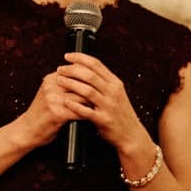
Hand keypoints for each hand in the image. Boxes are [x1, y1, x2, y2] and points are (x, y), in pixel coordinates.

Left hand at [14, 52, 146, 154]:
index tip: (67, 56)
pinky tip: (65, 102)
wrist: (131, 134)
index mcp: (115, 83)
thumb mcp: (116, 93)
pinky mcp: (104, 119)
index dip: (80, 58)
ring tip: (59, 81)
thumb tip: (85, 68)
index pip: (96, 64)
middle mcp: (113, 92)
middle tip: (60, 70)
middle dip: (71, 70)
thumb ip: (103, 81)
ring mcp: (109, 106)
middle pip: (90, 75)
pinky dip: (74, 105)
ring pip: (87, 90)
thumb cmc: (120, 113)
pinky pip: (86, 111)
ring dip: (70, 84)